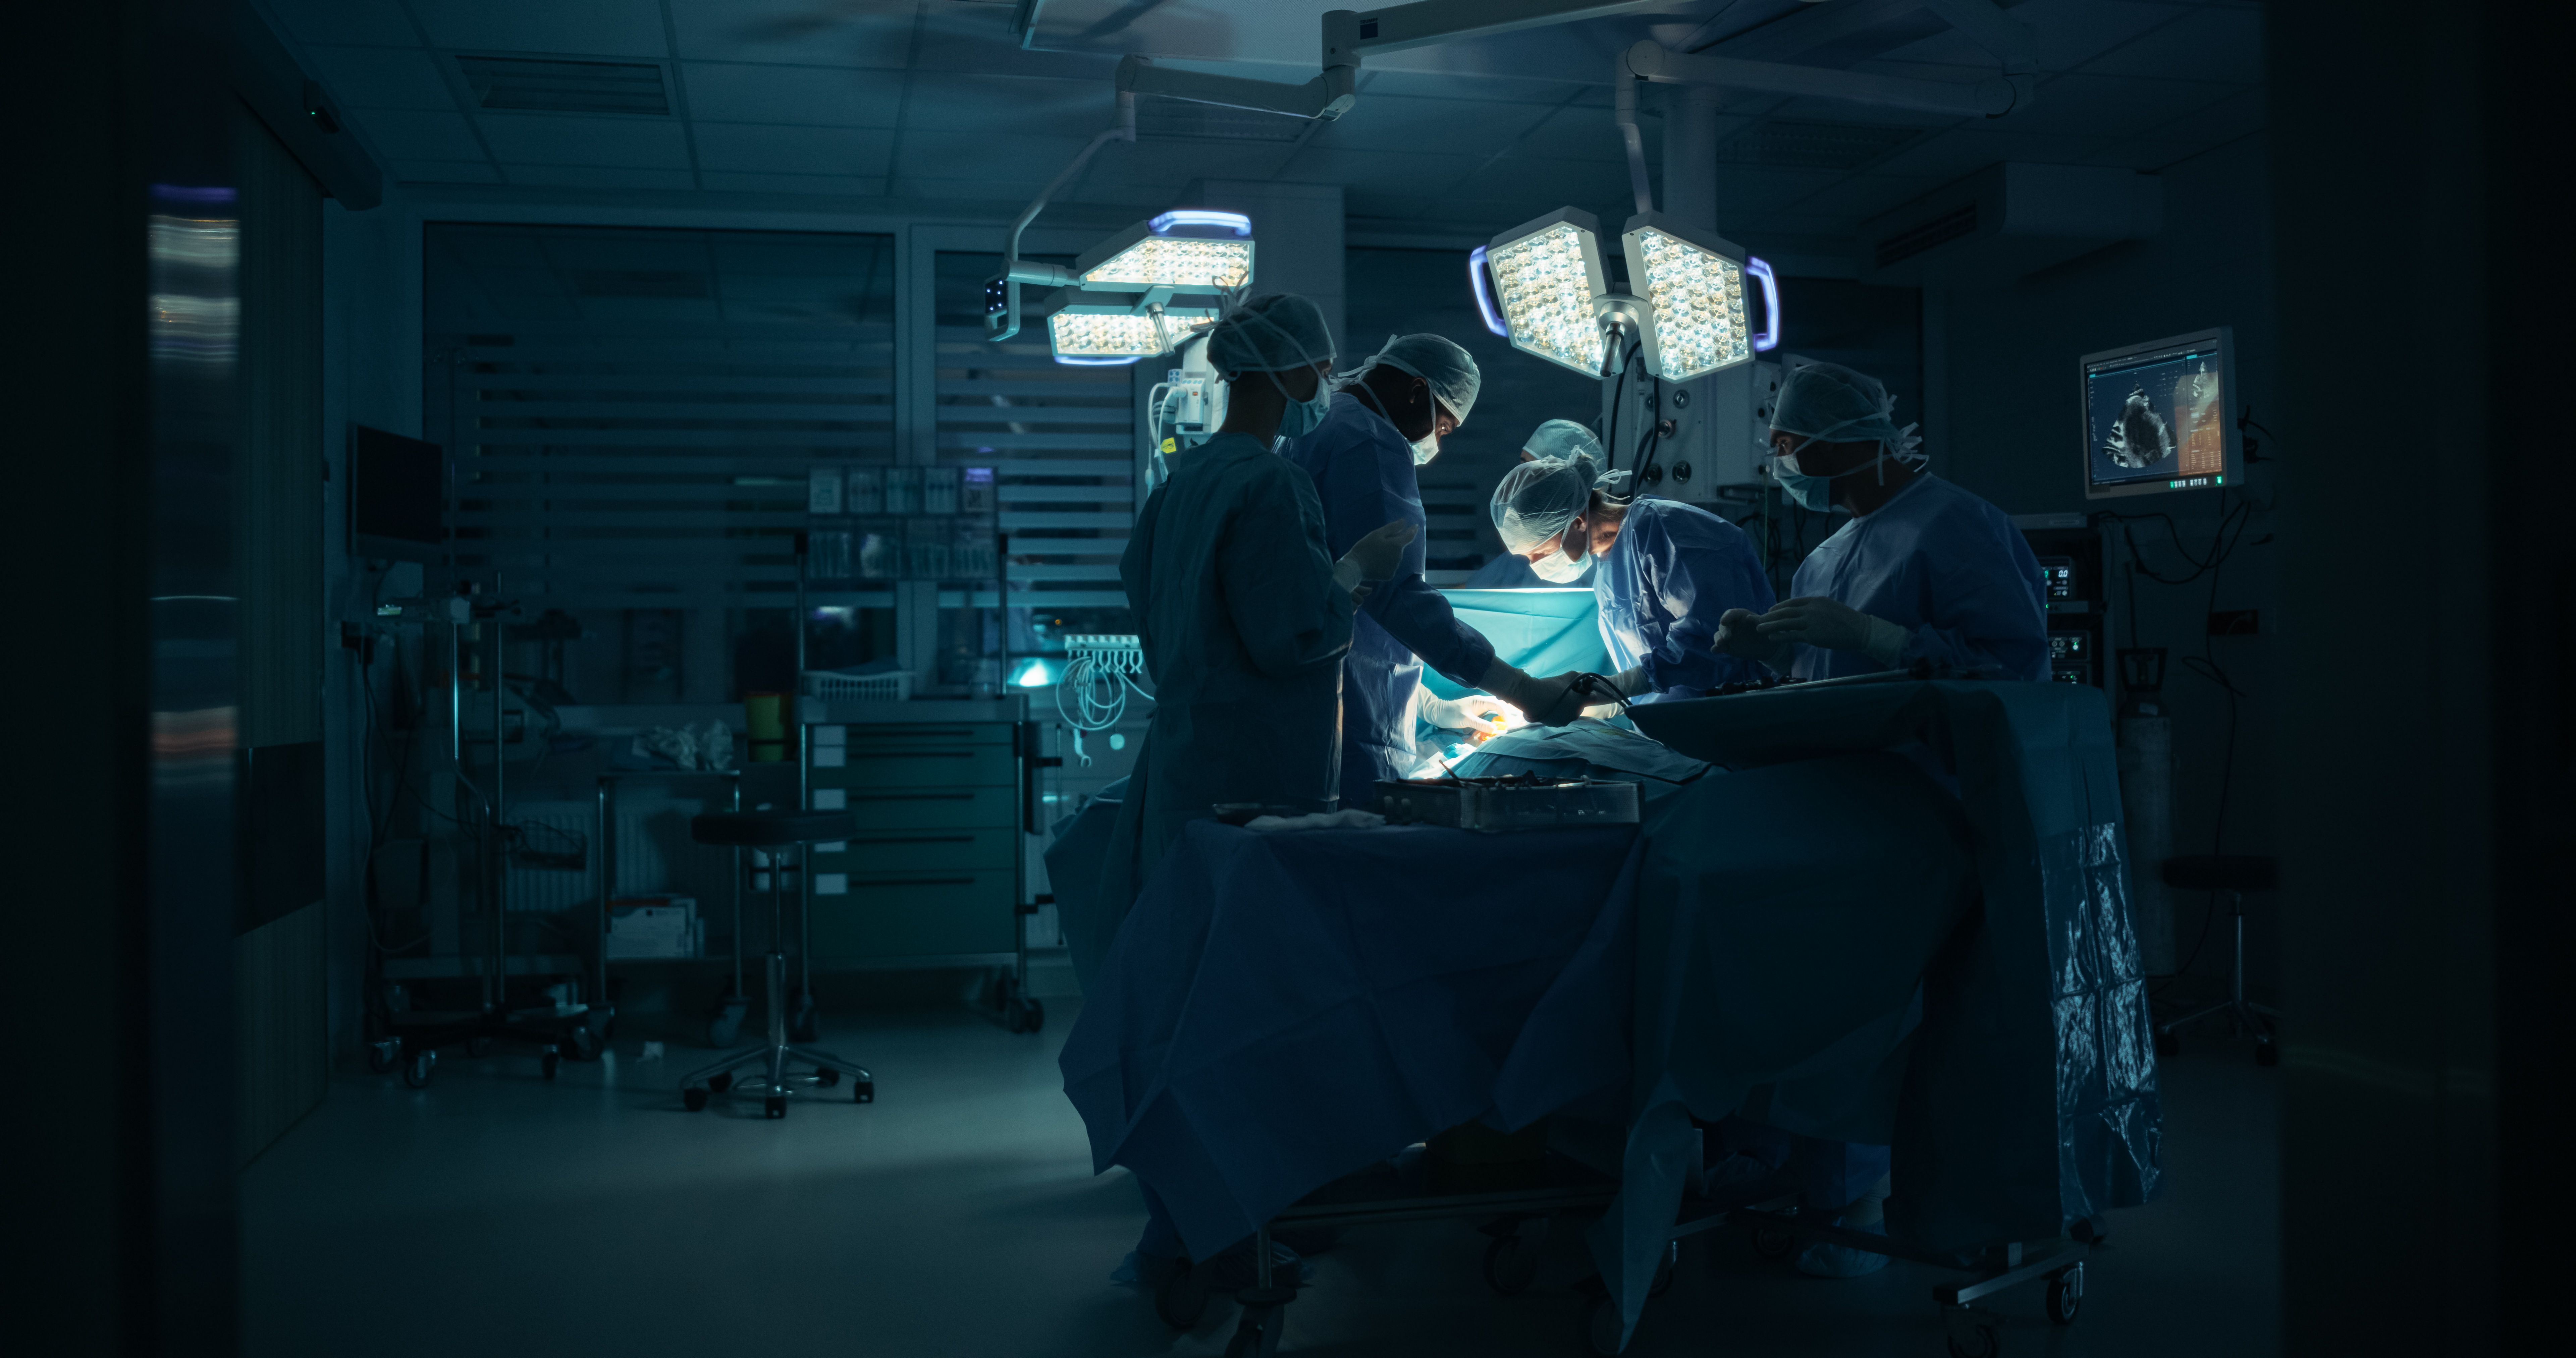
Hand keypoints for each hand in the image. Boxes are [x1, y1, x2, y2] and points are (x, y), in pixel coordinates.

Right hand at [1339, 519, 1417, 580]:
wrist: (1355, 567)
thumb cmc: (1365, 548)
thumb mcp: (1377, 534)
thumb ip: (1392, 528)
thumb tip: (1404, 522)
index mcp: (1396, 545)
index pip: (1409, 536)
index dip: (1413, 530)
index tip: (1415, 526)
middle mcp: (1399, 557)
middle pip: (1399, 548)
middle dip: (1393, 544)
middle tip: (1378, 543)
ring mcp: (1395, 568)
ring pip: (1394, 558)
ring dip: (1388, 554)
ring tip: (1374, 554)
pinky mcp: (1389, 576)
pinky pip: (1390, 567)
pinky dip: (1385, 564)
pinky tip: (1375, 563)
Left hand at [1421, 693, 1513, 735]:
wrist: (1437, 713)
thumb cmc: (1451, 714)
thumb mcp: (1467, 720)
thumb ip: (1481, 724)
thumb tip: (1495, 729)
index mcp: (1480, 701)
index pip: (1498, 706)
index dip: (1505, 715)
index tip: (1507, 726)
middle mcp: (1481, 704)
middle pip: (1497, 709)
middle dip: (1503, 718)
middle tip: (1507, 728)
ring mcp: (1477, 709)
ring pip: (1491, 714)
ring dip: (1496, 722)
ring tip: (1500, 730)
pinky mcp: (1473, 715)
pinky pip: (1484, 719)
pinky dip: (1488, 725)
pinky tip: (1489, 731)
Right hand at [1512, 671, 1586, 726]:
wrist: (1530, 696)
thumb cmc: (1548, 686)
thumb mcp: (1565, 677)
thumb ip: (1578, 676)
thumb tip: (1583, 677)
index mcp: (1579, 703)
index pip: (1593, 698)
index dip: (1589, 693)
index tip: (1582, 689)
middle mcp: (1574, 715)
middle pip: (1580, 706)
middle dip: (1576, 700)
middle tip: (1567, 693)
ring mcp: (1564, 721)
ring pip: (1570, 712)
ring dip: (1567, 707)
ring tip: (1557, 699)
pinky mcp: (1555, 724)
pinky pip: (1561, 717)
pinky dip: (1559, 712)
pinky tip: (1551, 705)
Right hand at [1715, 608, 1794, 668]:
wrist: (1767, 647)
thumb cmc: (1767, 632)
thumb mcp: (1765, 625)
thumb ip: (1757, 621)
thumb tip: (1748, 617)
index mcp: (1740, 616)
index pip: (1731, 614)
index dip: (1726, 617)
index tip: (1724, 621)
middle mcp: (1732, 624)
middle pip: (1723, 625)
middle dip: (1723, 631)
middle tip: (1727, 638)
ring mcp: (1728, 636)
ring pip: (1718, 635)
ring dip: (1717, 639)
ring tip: (1720, 645)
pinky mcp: (1727, 646)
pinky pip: (1719, 647)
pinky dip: (1716, 648)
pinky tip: (1715, 650)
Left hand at [1755, 597, 1906, 662]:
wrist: (1860, 630)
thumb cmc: (1847, 621)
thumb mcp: (1830, 607)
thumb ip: (1816, 608)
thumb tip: (1805, 612)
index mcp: (1816, 600)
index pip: (1792, 602)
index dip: (1779, 607)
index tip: (1770, 610)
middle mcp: (1811, 609)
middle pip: (1785, 612)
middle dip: (1770, 616)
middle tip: (1759, 619)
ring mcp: (1811, 622)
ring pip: (1785, 623)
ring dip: (1770, 626)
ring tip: (1759, 629)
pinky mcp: (1812, 635)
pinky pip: (1791, 636)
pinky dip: (1780, 636)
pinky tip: (1772, 638)